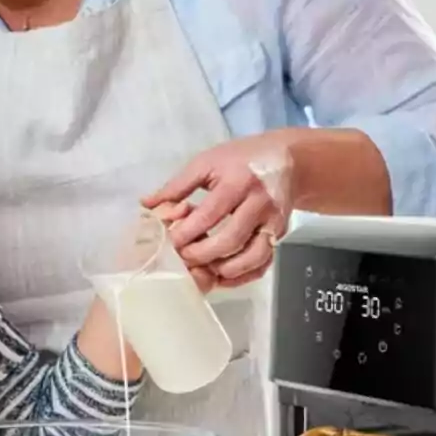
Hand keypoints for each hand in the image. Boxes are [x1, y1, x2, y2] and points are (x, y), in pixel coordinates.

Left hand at [143, 132, 294, 287]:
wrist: (289, 161)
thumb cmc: (242, 159)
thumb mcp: (208, 162)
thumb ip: (178, 186)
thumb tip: (146, 205)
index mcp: (238, 181)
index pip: (209, 214)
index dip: (187, 233)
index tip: (170, 243)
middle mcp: (259, 203)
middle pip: (230, 239)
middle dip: (202, 255)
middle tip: (183, 259)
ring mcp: (273, 222)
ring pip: (251, 257)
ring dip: (224, 269)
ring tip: (203, 269)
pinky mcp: (280, 235)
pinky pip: (263, 263)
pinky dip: (243, 276)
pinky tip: (223, 275)